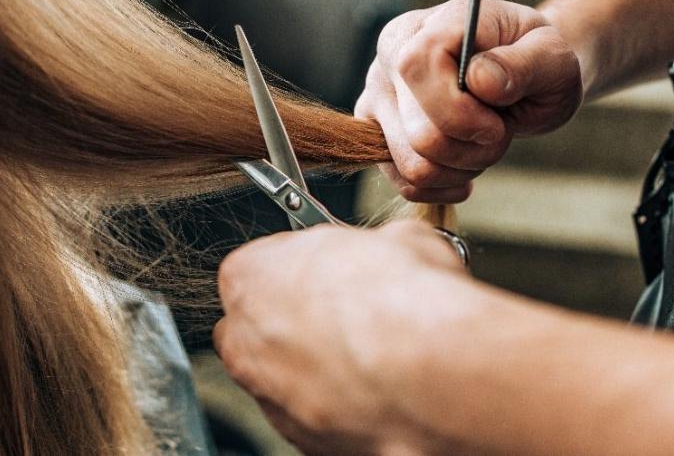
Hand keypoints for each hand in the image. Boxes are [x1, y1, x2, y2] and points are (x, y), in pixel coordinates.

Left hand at [213, 221, 499, 454]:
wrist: (429, 378)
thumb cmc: (401, 304)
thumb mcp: (400, 238)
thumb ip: (374, 246)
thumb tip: (395, 247)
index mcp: (250, 276)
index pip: (261, 265)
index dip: (305, 267)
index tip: (337, 269)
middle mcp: (244, 339)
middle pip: (259, 324)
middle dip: (297, 318)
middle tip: (350, 314)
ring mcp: (268, 395)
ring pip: (282, 376)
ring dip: (316, 365)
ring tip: (373, 357)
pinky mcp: (301, 439)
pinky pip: (311, 415)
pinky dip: (336, 405)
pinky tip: (377, 392)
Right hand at [355, 0, 581, 202]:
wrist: (520, 78)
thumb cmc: (535, 63)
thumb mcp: (553, 57)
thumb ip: (525, 63)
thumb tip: (480, 79)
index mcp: (424, 29)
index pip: (416, 68)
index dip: (459, 110)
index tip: (498, 121)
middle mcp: (388, 61)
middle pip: (420, 135)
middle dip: (473, 149)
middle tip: (499, 132)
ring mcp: (375, 100)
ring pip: (412, 166)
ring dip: (462, 169)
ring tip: (482, 146)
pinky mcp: (376, 137)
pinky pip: (406, 184)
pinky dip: (444, 186)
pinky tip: (466, 169)